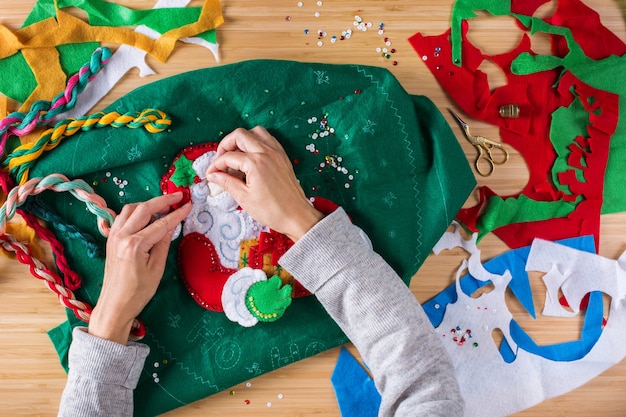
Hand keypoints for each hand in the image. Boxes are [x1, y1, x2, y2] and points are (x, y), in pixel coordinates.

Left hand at [88, 192, 191, 344]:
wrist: (115, 305)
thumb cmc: (138, 292)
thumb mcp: (156, 269)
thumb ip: (163, 243)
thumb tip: (171, 226)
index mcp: (135, 244)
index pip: (160, 223)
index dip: (176, 214)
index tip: (188, 205)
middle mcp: (121, 235)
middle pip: (143, 209)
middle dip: (162, 200)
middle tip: (178, 196)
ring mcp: (113, 236)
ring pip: (130, 209)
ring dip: (147, 204)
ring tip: (163, 205)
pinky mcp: (110, 239)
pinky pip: (122, 217)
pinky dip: (135, 212)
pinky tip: (146, 215)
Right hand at [206, 126, 323, 240]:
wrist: (296, 216)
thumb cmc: (272, 210)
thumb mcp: (244, 198)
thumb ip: (227, 182)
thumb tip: (213, 175)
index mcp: (255, 163)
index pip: (228, 157)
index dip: (216, 165)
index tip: (211, 174)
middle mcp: (267, 152)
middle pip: (239, 135)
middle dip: (226, 145)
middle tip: (221, 160)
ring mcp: (277, 152)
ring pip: (255, 132)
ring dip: (242, 139)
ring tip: (235, 155)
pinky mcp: (283, 156)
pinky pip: (268, 139)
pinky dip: (256, 142)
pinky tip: (250, 156)